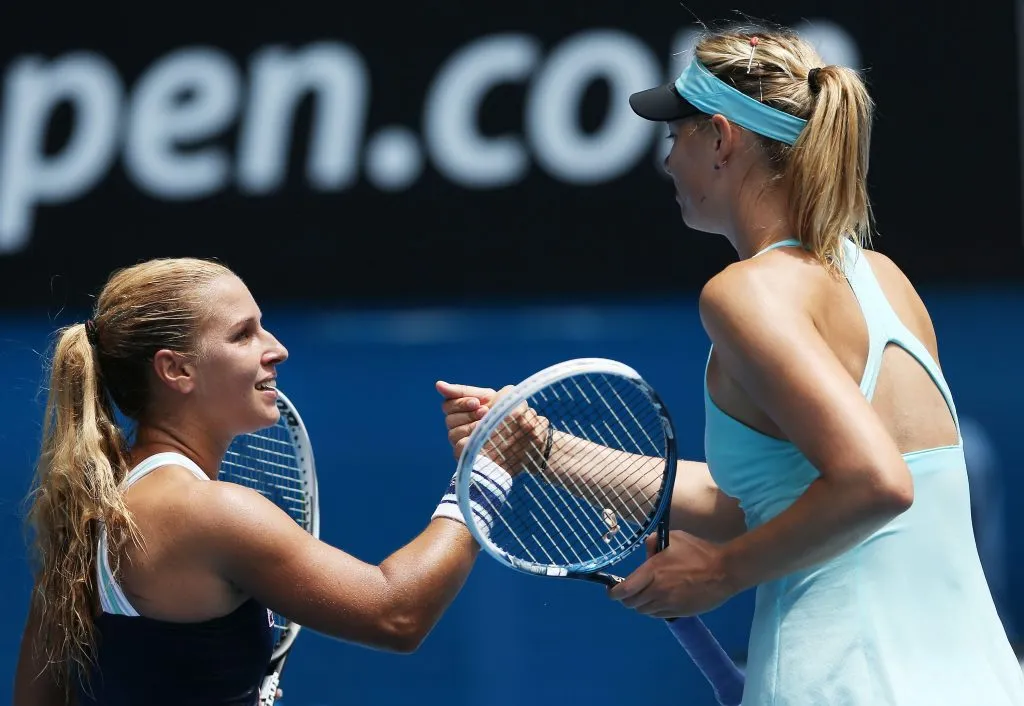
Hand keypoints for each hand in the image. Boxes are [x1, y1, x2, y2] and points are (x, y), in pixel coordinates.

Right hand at [436, 381, 547, 471]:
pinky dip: (472, 441)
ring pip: (453, 433)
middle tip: (485, 413)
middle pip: (449, 418)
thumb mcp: (495, 399)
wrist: (530, 439)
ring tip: (487, 424)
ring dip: (472, 427)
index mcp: (464, 412)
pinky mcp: (468, 458)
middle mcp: (460, 428)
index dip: (461, 402)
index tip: (478, 402)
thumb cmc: (512, 417)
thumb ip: (468, 392)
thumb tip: (438, 385)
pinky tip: (484, 438)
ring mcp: (463, 444)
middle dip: (468, 414)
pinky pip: (460, 448)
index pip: (448, 404)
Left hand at [608, 531, 736, 618]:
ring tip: (645, 594)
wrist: (723, 572)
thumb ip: (653, 542)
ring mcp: (668, 604)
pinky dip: (654, 609)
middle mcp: (656, 591)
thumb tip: (646, 551)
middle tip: (629, 591)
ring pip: (644, 611)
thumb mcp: (673, 538)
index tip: (611, 591)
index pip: (625, 590)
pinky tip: (660, 600)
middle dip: (627, 598)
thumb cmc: (698, 552)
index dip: (614, 593)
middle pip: (632, 603)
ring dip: (641, 604)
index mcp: (652, 571)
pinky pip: (659, 615)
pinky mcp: (679, 612)